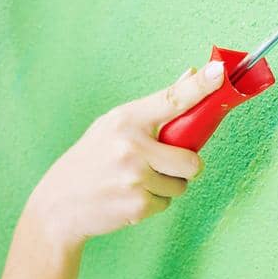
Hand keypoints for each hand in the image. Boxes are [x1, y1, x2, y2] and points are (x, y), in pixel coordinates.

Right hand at [24, 59, 224, 250]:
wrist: (58, 205)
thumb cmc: (90, 161)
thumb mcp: (112, 127)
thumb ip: (154, 108)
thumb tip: (190, 76)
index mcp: (125, 120)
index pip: (171, 99)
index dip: (199, 86)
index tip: (219, 72)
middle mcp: (131, 146)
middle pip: (191, 160)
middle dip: (184, 167)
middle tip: (160, 166)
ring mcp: (135, 177)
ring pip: (180, 185)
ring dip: (166, 186)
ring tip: (135, 182)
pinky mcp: (137, 206)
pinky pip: (166, 204)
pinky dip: (153, 203)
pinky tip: (128, 197)